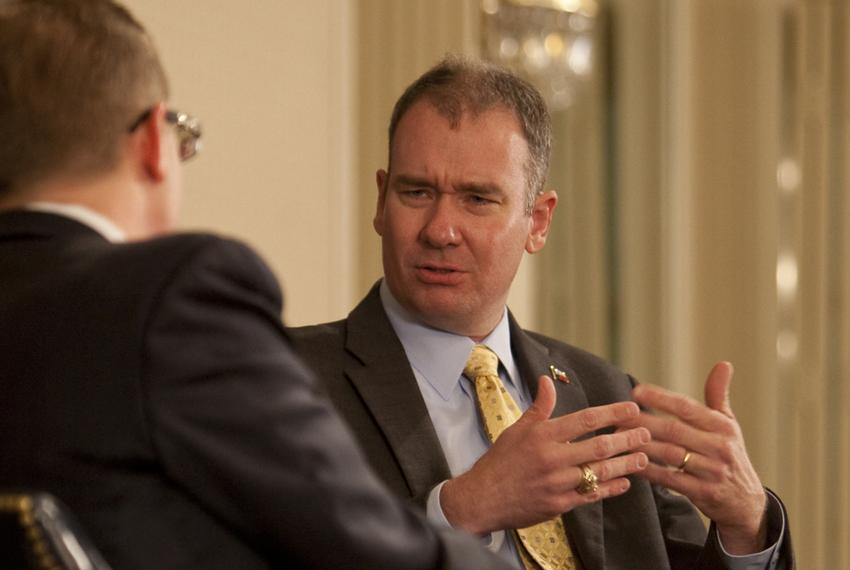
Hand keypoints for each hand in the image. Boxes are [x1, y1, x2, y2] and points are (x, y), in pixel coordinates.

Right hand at [441, 375, 649, 534]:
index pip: (584, 420)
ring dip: (625, 464)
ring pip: (600, 472)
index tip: (631, 408)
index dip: (611, 413)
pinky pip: (592, 495)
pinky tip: (625, 482)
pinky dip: (610, 488)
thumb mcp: (516, 429)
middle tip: (646, 433)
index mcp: (542, 436)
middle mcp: (552, 458)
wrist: (482, 499)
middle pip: (599, 447)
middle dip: (626, 439)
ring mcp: (557, 483)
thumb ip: (539, 407)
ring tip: (642, 457)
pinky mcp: (559, 505)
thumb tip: (547, 380)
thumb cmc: (499, 461)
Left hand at [623, 362, 767, 553]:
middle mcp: (719, 446)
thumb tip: (723, 363)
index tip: (636, 391)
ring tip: (619, 437)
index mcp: (722, 426)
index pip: (688, 408)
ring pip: (670, 454)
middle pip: (675, 430)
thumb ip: (718, 395)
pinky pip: (670, 480)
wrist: (746, 501)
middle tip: (619, 416)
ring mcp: (712, 471)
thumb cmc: (730, 454)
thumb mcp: (729, 425)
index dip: (661, 398)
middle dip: (644, 421)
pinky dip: (650, 471)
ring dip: (643, 445)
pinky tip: (631, 463)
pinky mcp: (703, 493)